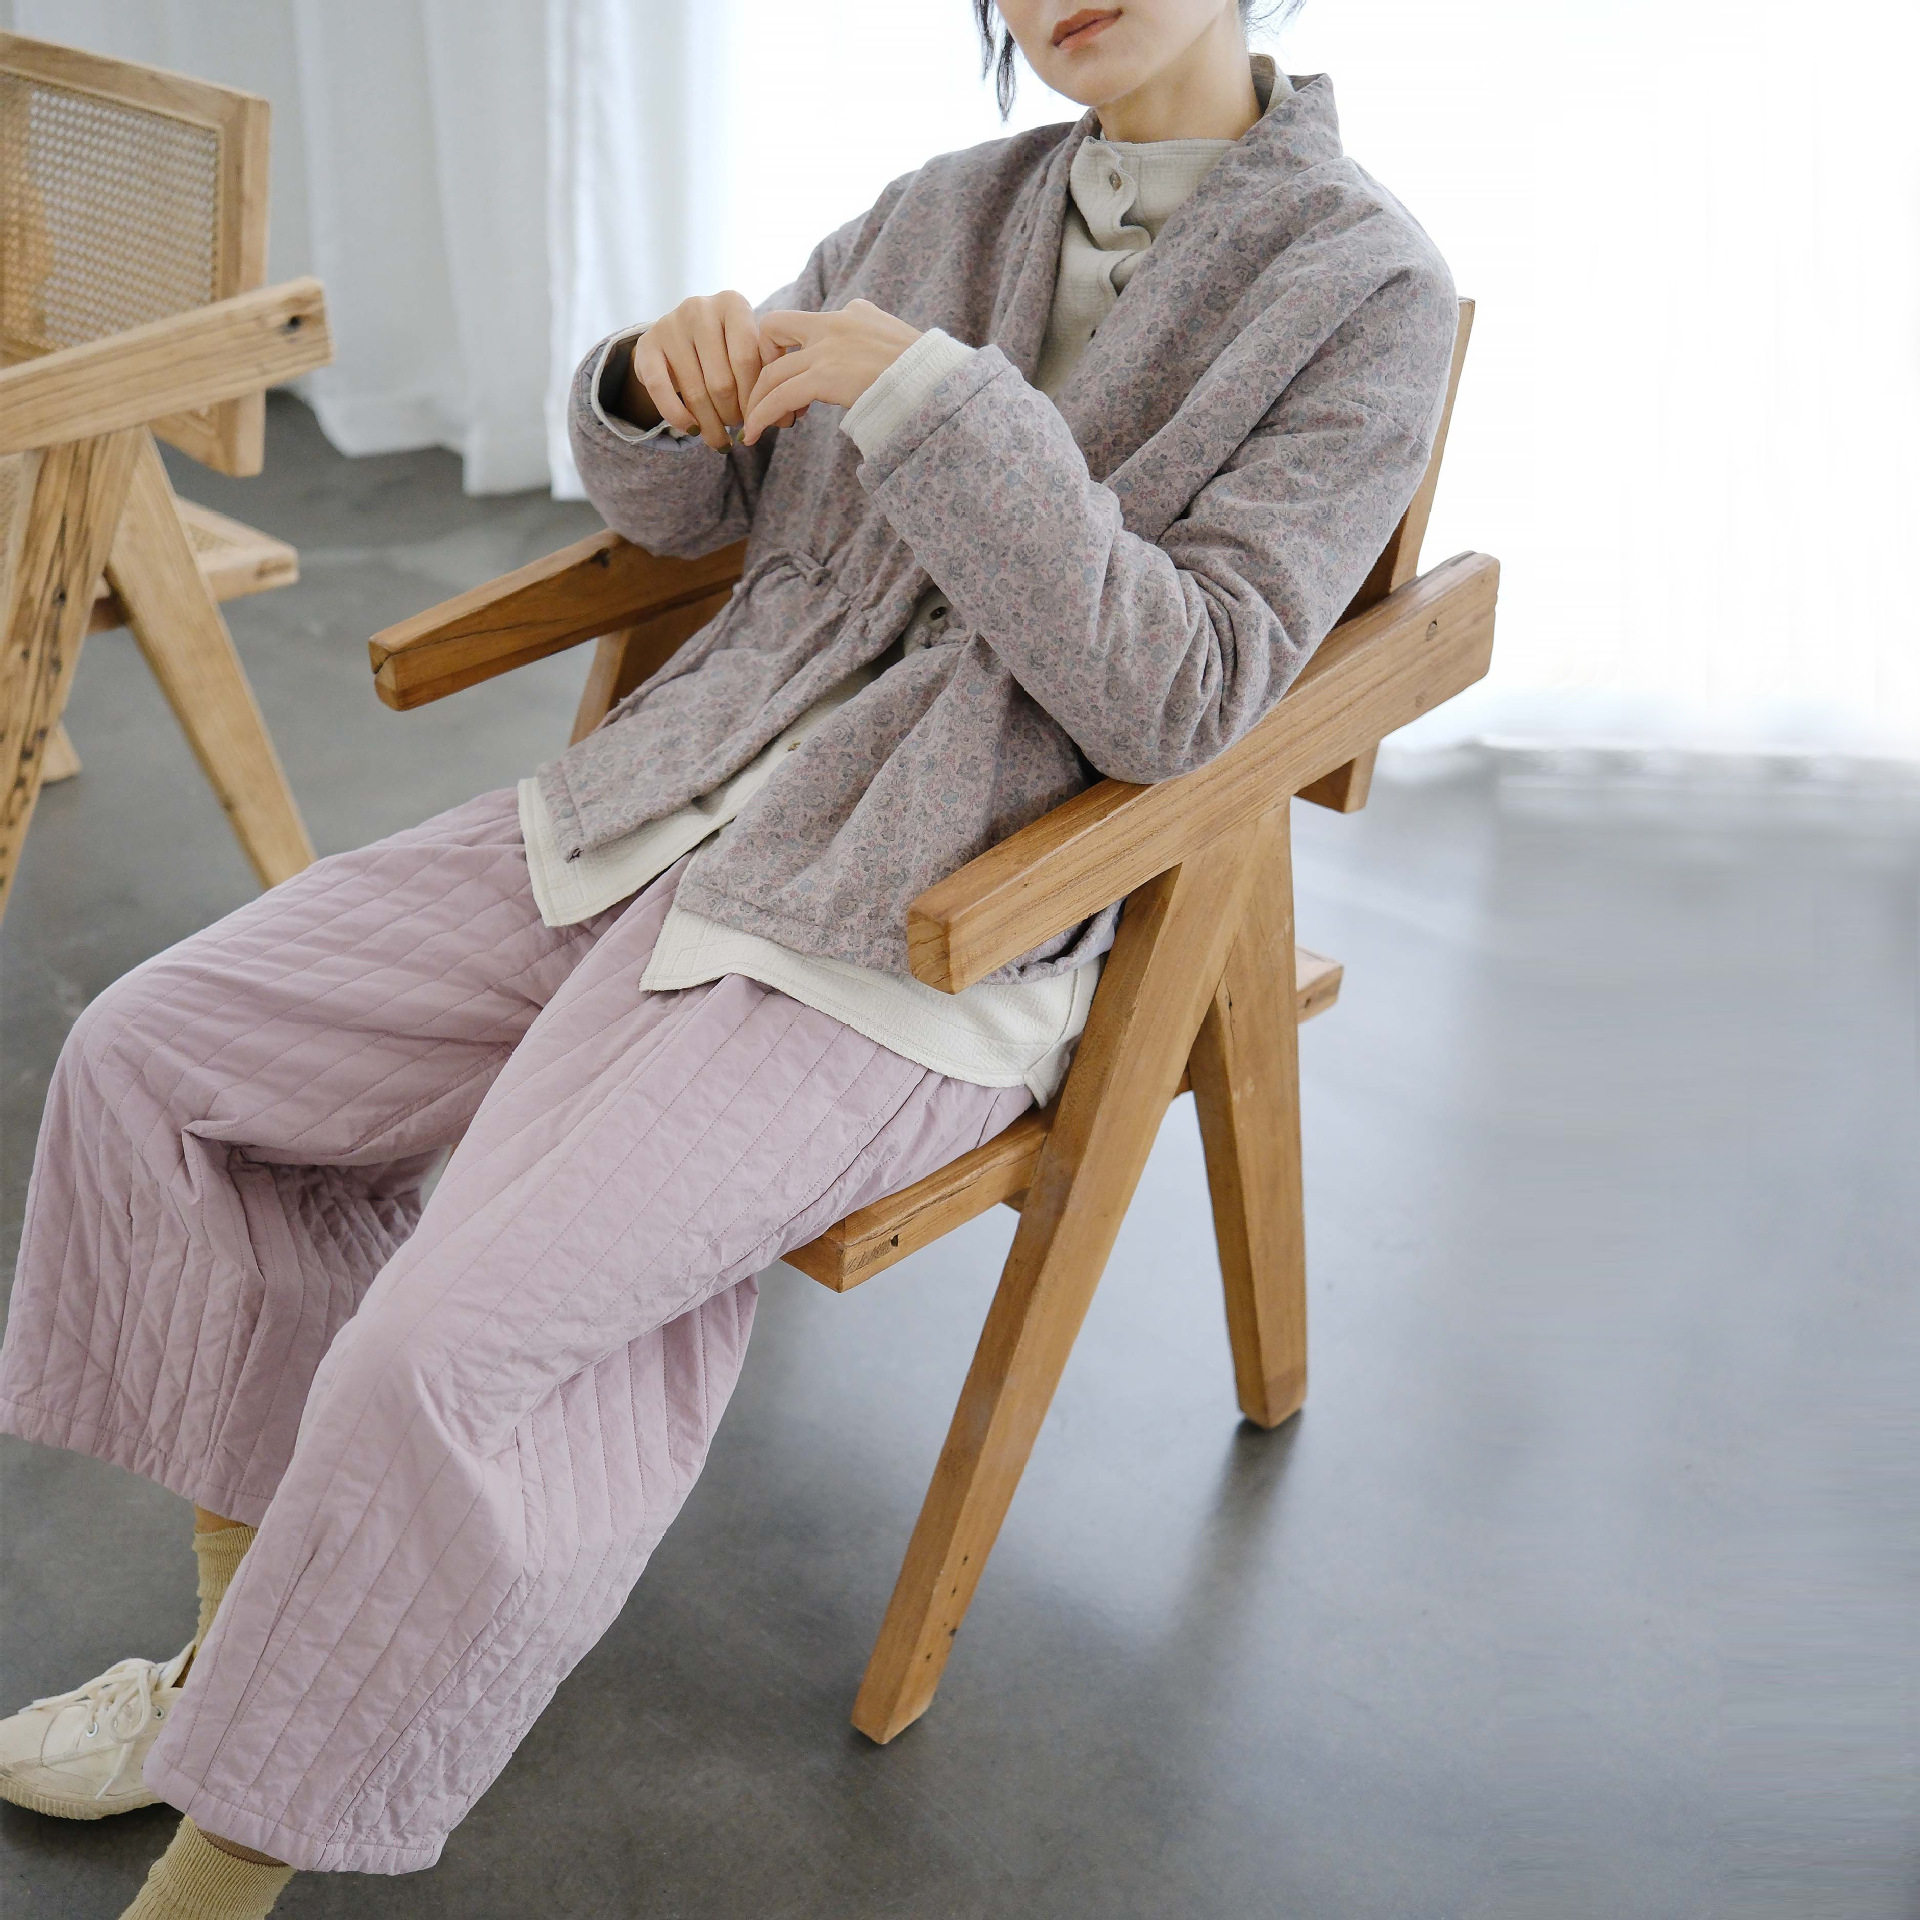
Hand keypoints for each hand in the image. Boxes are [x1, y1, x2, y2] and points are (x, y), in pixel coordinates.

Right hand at [622, 291, 804, 451]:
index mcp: (733, 303)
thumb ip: (766, 375)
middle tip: (741, 430)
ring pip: (695, 391)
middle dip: (735, 414)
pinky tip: (693, 431)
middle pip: (721, 380)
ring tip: (721, 440)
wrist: (680, 335)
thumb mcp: (749, 350)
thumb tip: (786, 419)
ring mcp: (670, 324)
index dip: (755, 397)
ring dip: (710, 424)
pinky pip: (661, 390)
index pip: (747, 360)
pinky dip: (679, 417)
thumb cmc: (727, 347)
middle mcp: (699, 308)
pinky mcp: (646, 345)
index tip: (762, 419)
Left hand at [740, 300, 922, 444]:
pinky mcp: (825, 375)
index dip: (788, 349)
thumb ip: (875, 345)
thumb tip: (870, 365)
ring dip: (758, 400)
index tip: (794, 380)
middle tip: (766, 398)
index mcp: (854, 312)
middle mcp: (835, 322)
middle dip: (762, 365)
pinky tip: (754, 433)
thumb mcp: (898, 345)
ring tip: (753, 426)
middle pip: (773, 330)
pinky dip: (761, 415)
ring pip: (772, 371)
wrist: (940, 383)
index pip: (805, 321)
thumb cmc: (928, 376)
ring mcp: (828, 348)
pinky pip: (779, 396)